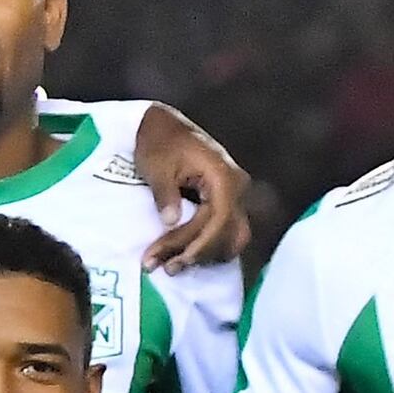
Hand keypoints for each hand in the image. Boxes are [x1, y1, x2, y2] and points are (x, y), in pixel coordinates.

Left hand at [136, 109, 258, 270]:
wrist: (163, 126)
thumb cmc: (159, 143)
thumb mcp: (157, 166)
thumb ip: (165, 194)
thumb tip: (172, 222)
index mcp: (223, 176)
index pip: (220, 219)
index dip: (200, 245)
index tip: (176, 260)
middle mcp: (236, 188)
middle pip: (224, 232)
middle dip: (193, 253)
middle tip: (160, 266)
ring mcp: (234, 196)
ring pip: (229, 237)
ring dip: (201, 254)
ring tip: (168, 266)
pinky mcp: (225, 203)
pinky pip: (224, 232)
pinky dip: (206, 246)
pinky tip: (182, 255)